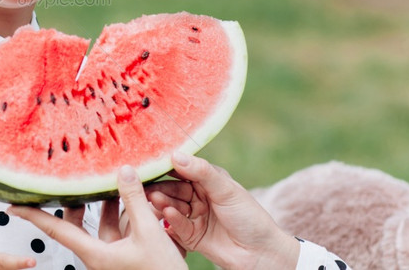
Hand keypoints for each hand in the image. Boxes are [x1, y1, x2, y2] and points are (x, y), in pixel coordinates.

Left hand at [9, 166, 187, 269]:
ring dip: (104, 202)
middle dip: (76, 198)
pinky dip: (121, 213)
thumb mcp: (148, 234)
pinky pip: (117, 230)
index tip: (12, 206)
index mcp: (93, 253)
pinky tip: (131, 196)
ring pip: (100, 224)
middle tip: (71, 176)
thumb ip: (134, 200)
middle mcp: (97, 256)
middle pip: (77, 222)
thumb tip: (123, 170)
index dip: (33, 216)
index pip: (55, 229)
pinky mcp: (126, 257)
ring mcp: (111, 257)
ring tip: (108, 176)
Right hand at [145, 152, 299, 269]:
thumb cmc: (250, 217)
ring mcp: (194, 216)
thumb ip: (201, 172)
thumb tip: (175, 155)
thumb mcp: (226, 189)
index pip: (183, 170)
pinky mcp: (191, 236)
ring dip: (163, 202)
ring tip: (154, 198)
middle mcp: (198, 197)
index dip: (166, 166)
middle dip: (161, 187)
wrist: (262, 253)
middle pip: (173, 189)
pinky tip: (168, 213)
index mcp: (208, 181)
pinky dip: (172, 219)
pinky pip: (177, 226)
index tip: (150, 162)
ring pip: (172, 206)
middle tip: (146, 185)